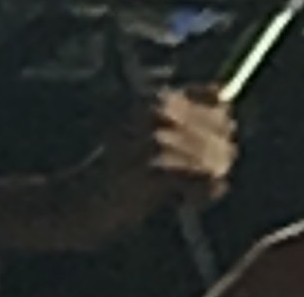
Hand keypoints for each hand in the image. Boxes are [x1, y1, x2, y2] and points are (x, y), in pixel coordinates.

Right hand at [45, 89, 235, 247]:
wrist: (74, 204)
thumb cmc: (117, 176)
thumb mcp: (150, 139)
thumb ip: (186, 122)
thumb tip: (229, 105)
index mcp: (162, 98)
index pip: (221, 102)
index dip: (218, 130)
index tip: (204, 154)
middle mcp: (163, 110)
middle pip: (224, 127)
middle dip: (218, 156)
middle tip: (195, 183)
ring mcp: (160, 137)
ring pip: (217, 154)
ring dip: (209, 179)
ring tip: (184, 195)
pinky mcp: (158, 167)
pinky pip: (205, 176)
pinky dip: (203, 193)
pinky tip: (183, 202)